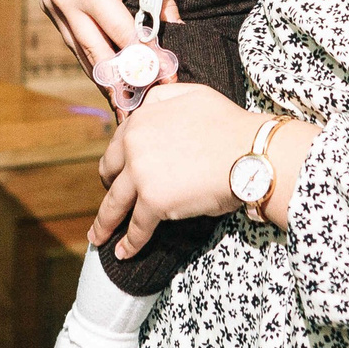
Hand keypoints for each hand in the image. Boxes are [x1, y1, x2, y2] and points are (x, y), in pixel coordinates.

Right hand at [42, 0, 177, 110]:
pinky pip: (74, 42)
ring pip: (82, 54)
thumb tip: (176, 35)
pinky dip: (92, 60)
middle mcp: (67, 3)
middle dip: (120, 85)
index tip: (165, 79)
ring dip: (103, 79)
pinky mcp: (48, 8)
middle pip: (98, 56)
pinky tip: (107, 77)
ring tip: (123, 104)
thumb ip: (157, 2)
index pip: (124, 38)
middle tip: (138, 111)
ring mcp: (53, 7)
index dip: (146, 61)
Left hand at [90, 82, 259, 258]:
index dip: (117, 163)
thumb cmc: (229, 124)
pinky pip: (137, 228)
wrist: (250, 152)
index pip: (117, 145)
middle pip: (109, 174)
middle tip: (113, 204)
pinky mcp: (154, 202)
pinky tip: (124, 253)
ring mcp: (142, 175)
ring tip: (97, 237)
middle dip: (109, 189)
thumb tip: (146, 106)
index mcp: (140, 119)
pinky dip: (130, 244)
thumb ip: (163, 97)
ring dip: (104, 224)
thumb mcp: (192, 94)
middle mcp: (134, 145)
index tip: (116, 175)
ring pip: (114, 205)